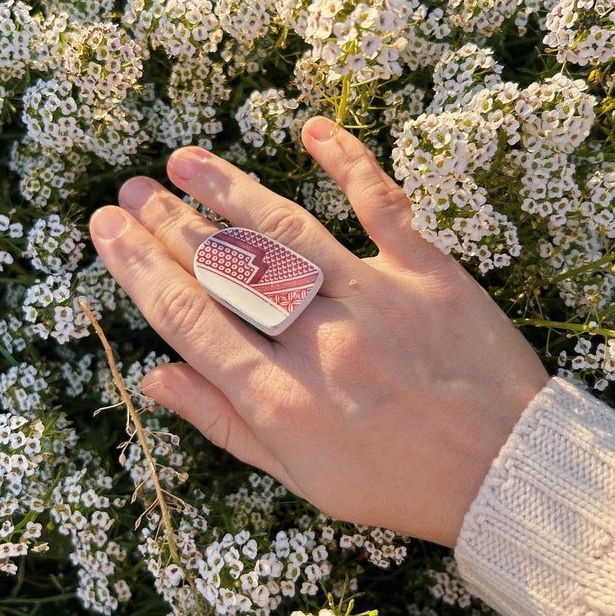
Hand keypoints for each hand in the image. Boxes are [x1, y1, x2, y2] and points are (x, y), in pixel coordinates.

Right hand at [90, 116, 548, 546]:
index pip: (190, 320)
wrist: (507, 474)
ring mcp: (375, 301)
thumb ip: (225, 424)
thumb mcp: (301, 477)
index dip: (140, 269)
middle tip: (131, 188)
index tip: (107, 229)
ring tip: (184, 160)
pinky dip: (349, 164)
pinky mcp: (428, 273)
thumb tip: (155, 378)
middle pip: (226, 270)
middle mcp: (318, 344)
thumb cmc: (398, 483)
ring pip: (286, 232)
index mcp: (281, 400)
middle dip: (169, 225)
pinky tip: (310, 132)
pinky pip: (381, 207)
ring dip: (229, 189)